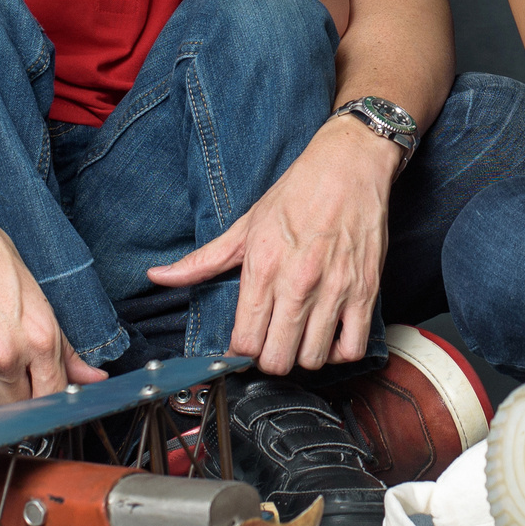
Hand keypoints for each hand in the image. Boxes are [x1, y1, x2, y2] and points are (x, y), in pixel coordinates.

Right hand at [0, 181, 107, 410]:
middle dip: (9, 392)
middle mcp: (3, 355)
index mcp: (38, 338)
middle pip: (12, 407)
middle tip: (1, 362)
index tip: (35, 390)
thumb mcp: (37, 296)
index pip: (50, 397)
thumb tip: (94, 379)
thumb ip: (64, 348)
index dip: (44, 397)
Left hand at [145, 115, 395, 372]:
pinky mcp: (366, 291)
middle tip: (271, 342)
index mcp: (263, 268)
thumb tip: (158, 277)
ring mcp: (335, 290)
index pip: (245, 342)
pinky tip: (329, 334)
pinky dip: (339, 351)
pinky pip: (353, 348)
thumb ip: (202, 261)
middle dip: (269, 358)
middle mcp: (298, 283)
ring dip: (303, 356)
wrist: (349, 165)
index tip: (245, 344)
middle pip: (276, 359)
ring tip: (299, 337)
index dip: (240, 352)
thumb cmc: (297, 192)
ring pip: (312, 360)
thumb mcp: (245, 225)